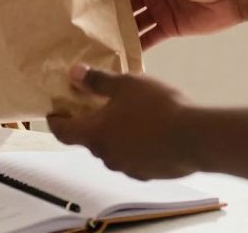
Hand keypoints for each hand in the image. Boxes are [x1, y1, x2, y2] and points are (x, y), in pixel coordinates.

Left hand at [47, 65, 197, 179]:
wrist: (194, 138)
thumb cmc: (156, 107)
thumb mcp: (126, 84)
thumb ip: (98, 81)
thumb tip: (74, 72)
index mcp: (95, 134)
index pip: (63, 132)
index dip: (55, 122)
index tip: (53, 114)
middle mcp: (107, 156)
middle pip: (90, 140)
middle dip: (91, 124)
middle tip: (97, 107)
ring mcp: (128, 168)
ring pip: (114, 150)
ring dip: (115, 136)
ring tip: (129, 117)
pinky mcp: (148, 174)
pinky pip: (134, 158)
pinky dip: (135, 146)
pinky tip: (150, 133)